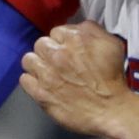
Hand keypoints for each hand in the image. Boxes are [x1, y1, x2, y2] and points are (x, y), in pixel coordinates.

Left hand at [20, 22, 138, 138]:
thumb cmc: (114, 79)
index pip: (57, 32)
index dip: (62, 42)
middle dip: (48, 52)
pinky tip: (42, 85)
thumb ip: (93, 30)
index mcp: (75, 39)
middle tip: (58, 63)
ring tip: (47, 73)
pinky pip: (25, 80)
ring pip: (29, 60)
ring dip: (37, 65)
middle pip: (41, 44)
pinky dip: (31, 81)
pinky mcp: (41, 93)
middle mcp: (58, 54)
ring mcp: (47, 74)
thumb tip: (78, 28)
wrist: (111, 110)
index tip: (68, 51)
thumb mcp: (112, 43)